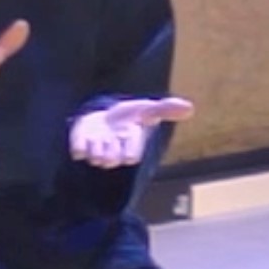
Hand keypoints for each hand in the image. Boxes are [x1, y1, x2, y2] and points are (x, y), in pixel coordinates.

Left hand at [69, 97, 193, 168]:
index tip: (128, 129)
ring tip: (98, 132)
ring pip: (95, 156)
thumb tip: (191, 108)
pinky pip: (78, 152)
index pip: (131, 157)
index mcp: (131, 149)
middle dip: (110, 144)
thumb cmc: (127, 116)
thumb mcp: (146, 109)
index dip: (127, 142)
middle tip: (111, 132)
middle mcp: (114, 155)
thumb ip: (166, 109)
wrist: (101, 115)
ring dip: (96, 142)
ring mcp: (97, 153)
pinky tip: (85, 135)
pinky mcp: (80, 149)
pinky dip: (79, 143)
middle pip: (111, 160)